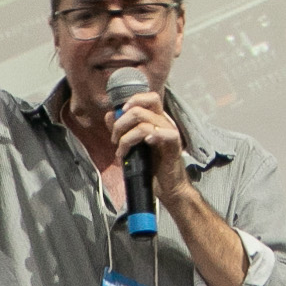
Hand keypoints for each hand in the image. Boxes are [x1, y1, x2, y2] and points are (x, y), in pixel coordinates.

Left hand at [109, 78, 187, 195]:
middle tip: (115, 139)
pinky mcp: (175, 146)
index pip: (148, 98)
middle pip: (141, 107)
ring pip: (144, 123)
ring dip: (126, 138)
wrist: (167, 187)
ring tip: (121, 152)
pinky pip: (167, 134)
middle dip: (121, 123)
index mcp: (156, 118)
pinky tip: (145, 143)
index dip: (131, 102)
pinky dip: (153, 136)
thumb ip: (122, 129)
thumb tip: (110, 115)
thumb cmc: (152, 166)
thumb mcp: (132, 146)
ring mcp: (170, 133)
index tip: (117, 118)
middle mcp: (164, 122)